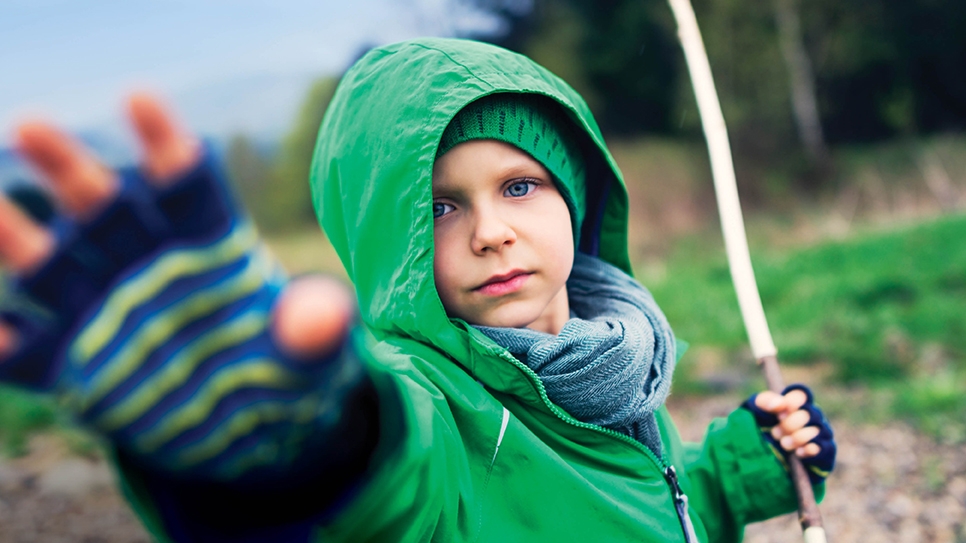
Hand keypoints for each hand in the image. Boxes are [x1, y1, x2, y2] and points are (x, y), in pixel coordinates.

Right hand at [0, 93, 362, 481]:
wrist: (254, 424)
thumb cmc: (284, 368)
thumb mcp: (310, 353)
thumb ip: (315, 330)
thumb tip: (325, 319)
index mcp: (209, 248)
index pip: (188, 188)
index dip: (164, 146)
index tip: (137, 98)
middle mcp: (148, 268)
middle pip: (106, 209)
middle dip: (69, 170)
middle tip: (31, 127)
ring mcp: (108, 315)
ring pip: (54, 267)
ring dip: (15, 239)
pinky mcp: (80, 369)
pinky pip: (30, 356)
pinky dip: (7, 344)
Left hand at [743, 384, 835, 483]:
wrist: (768, 454)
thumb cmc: (765, 425)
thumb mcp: (758, 410)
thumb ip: (766, 401)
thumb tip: (780, 403)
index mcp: (798, 402)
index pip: (800, 395)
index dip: (789, 405)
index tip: (778, 415)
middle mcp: (813, 414)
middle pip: (806, 414)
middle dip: (787, 425)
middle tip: (775, 433)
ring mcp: (822, 431)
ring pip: (814, 431)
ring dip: (796, 438)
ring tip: (784, 443)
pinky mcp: (825, 449)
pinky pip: (822, 447)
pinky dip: (809, 450)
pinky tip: (798, 453)